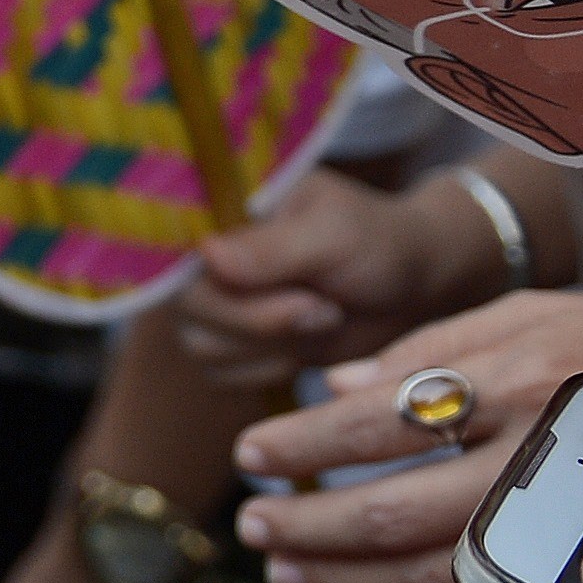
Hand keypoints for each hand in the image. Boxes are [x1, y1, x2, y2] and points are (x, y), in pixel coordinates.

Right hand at [176, 170, 509, 390]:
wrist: (412, 288)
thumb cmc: (377, 244)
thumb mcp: (333, 235)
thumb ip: (271, 249)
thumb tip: (207, 254)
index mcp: (221, 207)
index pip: (169, 241)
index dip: (206, 274)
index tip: (260, 282)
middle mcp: (206, 254)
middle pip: (187, 305)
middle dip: (259, 318)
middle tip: (321, 306)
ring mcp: (216, 302)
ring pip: (201, 345)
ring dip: (269, 345)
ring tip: (322, 316)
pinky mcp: (233, 345)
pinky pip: (221, 374)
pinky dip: (269, 369)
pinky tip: (306, 344)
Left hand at [234, 288, 582, 582]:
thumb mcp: (539, 312)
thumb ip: (435, 350)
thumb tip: (339, 384)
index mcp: (519, 379)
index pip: (380, 421)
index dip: (304, 443)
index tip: (251, 451)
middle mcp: (539, 456)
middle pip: (396, 511)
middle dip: (309, 524)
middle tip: (251, 523)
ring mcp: (568, 524)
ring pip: (435, 575)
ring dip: (348, 579)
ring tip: (288, 571)